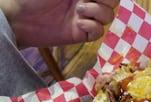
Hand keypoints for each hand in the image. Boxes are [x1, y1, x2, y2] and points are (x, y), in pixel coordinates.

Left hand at [0, 0, 118, 47]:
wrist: (21, 18)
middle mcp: (87, 0)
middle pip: (112, 2)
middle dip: (105, 0)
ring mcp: (85, 17)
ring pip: (108, 16)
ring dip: (98, 12)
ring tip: (79, 11)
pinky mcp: (82, 34)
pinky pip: (98, 32)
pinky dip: (92, 27)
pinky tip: (78, 23)